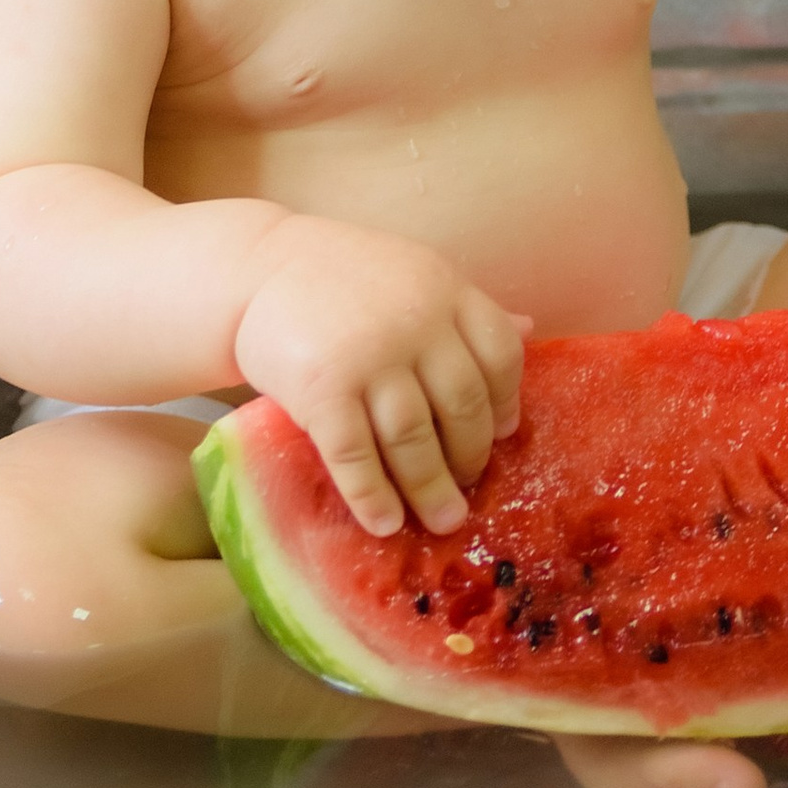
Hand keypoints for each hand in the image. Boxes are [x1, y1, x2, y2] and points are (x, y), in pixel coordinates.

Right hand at [232, 217, 529, 535]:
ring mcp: (368, 356)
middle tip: (465, 487)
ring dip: (430, 489)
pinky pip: (356, 456)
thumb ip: (463, 310)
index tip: (503, 435)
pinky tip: (383, 521)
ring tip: (442, 520)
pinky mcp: (321, 389)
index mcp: (443, 289)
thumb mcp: (413, 275)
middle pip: (462, 407)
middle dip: (470, 458)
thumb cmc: (342, 278)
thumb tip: (533, 332)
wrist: (255, 267)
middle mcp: (414, 322)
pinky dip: (373, 496)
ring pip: (414, 440)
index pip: (499, 354)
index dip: (506, 401)